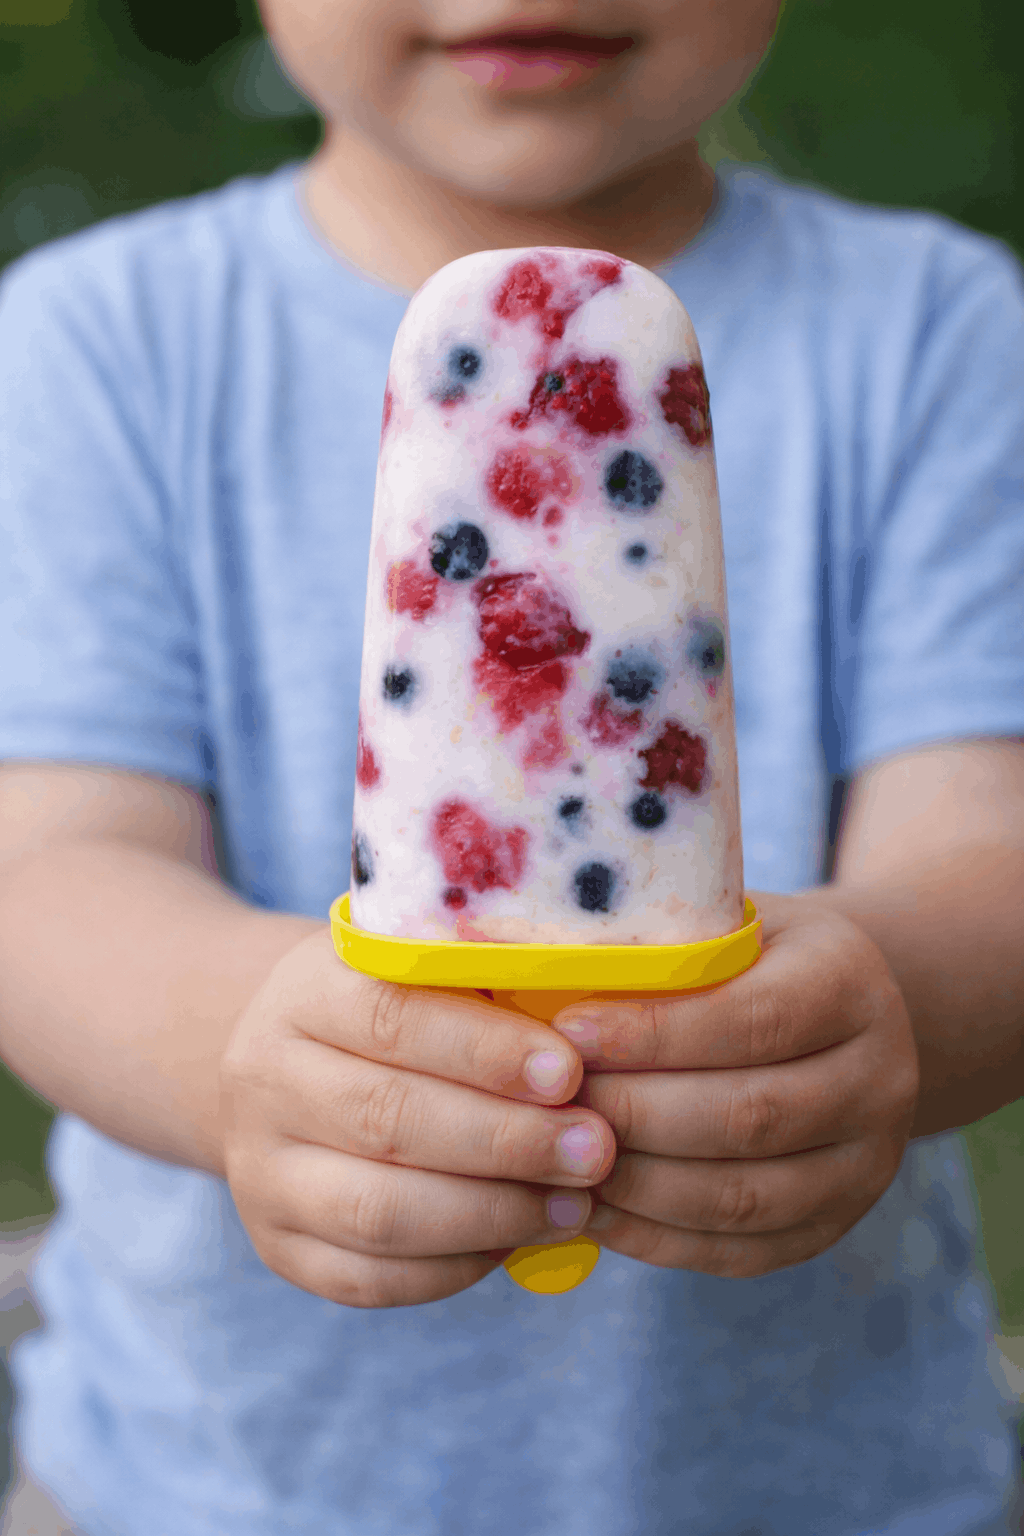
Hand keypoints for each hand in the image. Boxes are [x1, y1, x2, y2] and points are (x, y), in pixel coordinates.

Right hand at [219, 930, 615, 1307]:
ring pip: (378, 1211)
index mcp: (303, 994)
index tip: (569, 1072)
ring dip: (492, 1213)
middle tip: (595, 1149)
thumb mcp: (417, 967)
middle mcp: (264, 1082)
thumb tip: (593, 1027)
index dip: (484, 1049)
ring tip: (576, 1204)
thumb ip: (483, 983)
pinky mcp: (277, 1246)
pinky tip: (518, 1241)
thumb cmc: (392, 1008)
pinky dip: (455, 1266)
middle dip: (507, 1140)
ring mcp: (260, 1173)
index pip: (391, 1018)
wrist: (285, 1064)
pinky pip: (369, 1279)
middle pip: (388, 1120)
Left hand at [550, 895, 919, 1276]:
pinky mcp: (834, 1225)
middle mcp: (879, 1077)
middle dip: (634, 1115)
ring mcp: (866, 1163)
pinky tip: (594, 1211)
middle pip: (748, 1116)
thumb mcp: (722, 920)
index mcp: (849, 982)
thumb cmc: (746, 956)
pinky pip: (740, 1250)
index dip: (655, 1033)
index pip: (752, 1020)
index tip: (569, 1033)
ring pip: (743, 1196)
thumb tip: (546, 973)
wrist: (832, 1014)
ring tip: (559, 1163)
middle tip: (549, 1107)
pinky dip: (657, 1238)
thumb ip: (660, 947)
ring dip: (638, 1186)